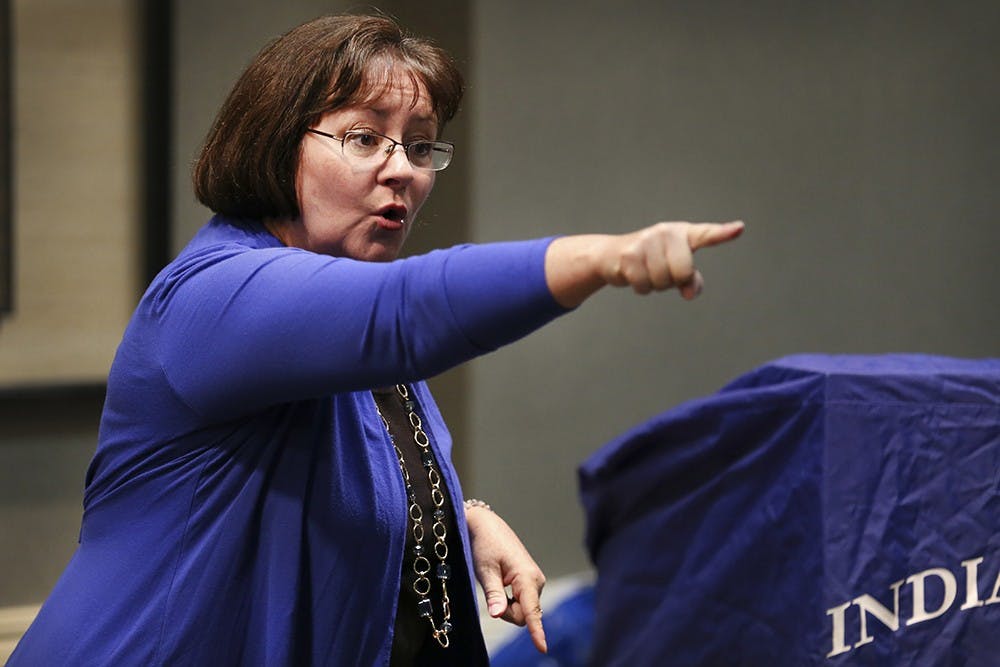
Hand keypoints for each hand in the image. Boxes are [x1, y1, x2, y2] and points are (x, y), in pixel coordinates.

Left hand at [465, 504, 547, 653]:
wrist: (486, 525)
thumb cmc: (485, 544)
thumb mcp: (485, 570)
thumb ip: (493, 594)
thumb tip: (498, 615)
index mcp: (527, 577)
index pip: (531, 611)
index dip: (536, 631)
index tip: (542, 648)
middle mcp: (536, 581)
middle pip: (524, 615)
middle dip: (506, 612)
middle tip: (490, 593)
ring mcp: (534, 581)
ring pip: (522, 610)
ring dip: (507, 606)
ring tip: (494, 583)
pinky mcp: (529, 582)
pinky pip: (522, 603)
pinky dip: (509, 601)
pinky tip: (500, 585)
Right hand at [545, 220, 744, 306]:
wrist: (611, 256)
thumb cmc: (651, 261)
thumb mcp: (674, 268)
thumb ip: (691, 281)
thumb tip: (689, 293)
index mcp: (682, 234)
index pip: (706, 235)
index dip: (723, 233)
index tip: (739, 229)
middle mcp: (666, 232)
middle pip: (683, 272)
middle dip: (672, 281)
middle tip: (660, 272)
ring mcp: (646, 241)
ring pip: (662, 282)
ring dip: (654, 285)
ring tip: (646, 272)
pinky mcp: (629, 254)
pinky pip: (644, 285)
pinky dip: (641, 288)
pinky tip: (633, 276)